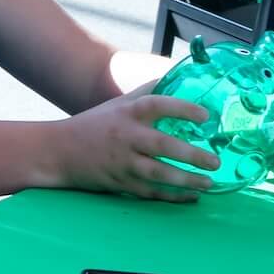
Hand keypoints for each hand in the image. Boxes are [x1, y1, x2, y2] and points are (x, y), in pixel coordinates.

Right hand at [53, 94, 219, 201]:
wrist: (57, 152)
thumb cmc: (93, 125)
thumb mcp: (117, 104)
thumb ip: (146, 93)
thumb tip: (176, 76)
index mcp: (126, 114)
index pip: (156, 105)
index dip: (182, 109)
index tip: (205, 116)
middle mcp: (125, 137)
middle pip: (162, 146)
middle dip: (192, 155)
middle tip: (215, 162)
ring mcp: (121, 163)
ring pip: (158, 174)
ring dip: (186, 180)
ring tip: (209, 183)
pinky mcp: (119, 183)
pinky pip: (150, 192)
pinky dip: (172, 196)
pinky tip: (190, 196)